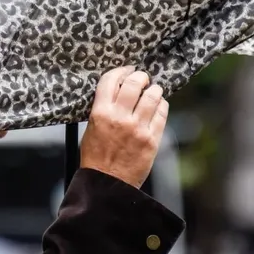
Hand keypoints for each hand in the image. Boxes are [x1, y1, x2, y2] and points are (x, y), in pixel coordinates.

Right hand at [80, 66, 168, 187]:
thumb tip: (119, 89)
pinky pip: (162, 113)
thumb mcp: (91, 128)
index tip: (127, 69)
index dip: (121, 70)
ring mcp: (138, 128)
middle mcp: (120, 118)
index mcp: (100, 113)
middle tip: (142, 79)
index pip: (111, 80)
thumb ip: (103, 107)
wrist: (107, 183)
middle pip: (135, 83)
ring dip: (154, 90)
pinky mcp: (152, 139)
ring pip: (153, 95)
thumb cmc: (97, 157)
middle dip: (141, 76)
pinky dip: (161, 106)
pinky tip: (157, 107)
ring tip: (152, 92)